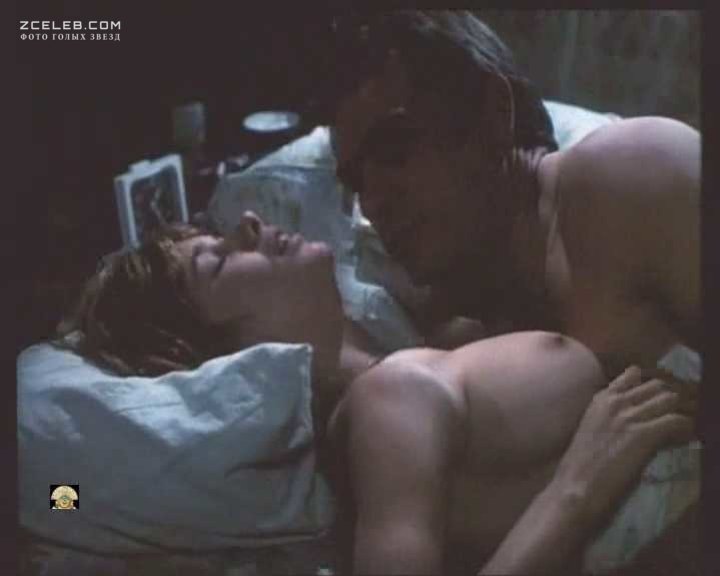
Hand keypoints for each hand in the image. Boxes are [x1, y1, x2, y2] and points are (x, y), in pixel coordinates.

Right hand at [552, 366, 696, 531]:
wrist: (577, 487)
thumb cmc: (580, 466)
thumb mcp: (592, 429)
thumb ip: (611, 417)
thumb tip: (637, 419)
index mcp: (600, 399)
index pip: (632, 375)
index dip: (648, 388)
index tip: (654, 401)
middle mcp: (616, 401)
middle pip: (656, 386)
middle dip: (667, 400)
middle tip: (669, 418)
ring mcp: (631, 416)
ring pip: (670, 399)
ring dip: (677, 412)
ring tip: (676, 430)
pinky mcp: (645, 434)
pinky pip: (677, 421)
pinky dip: (684, 430)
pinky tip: (679, 441)